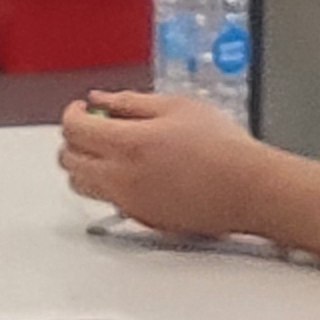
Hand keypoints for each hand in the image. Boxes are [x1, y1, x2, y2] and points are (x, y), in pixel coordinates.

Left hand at [59, 89, 279, 236]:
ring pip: (81, 185)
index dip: (72, 113)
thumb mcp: (177, 107)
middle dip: (73, 139)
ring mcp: (129, 202)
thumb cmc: (224, 149)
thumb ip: (130, 101)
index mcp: (127, 144)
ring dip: (84, 165)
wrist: (252, 190)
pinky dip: (107, 185)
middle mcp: (120, 177)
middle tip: (91, 127)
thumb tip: (101, 99)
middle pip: (68, 159)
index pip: (73, 129)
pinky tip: (131, 173)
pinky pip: (108, 201)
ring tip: (107, 151)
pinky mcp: (143, 220)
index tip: (82, 108)